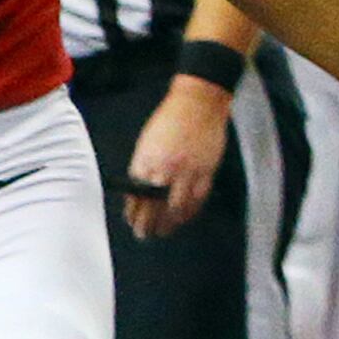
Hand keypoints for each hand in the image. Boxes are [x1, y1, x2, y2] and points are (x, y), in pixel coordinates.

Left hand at [121, 73, 232, 240]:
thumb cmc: (168, 120)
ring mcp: (187, 171)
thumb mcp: (146, 144)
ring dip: (168, 223)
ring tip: (163, 232)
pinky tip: (183, 218)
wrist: (197, 103)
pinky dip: (189, 211)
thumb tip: (138, 192)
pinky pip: (197, 199)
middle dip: (147, 224)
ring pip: (176, 208)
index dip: (133, 213)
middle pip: (153, 207)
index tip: (131, 222)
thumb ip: (143, 168)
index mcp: (146, 162)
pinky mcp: (206, 170)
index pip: (135, 196)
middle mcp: (165, 170)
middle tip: (144, 235)